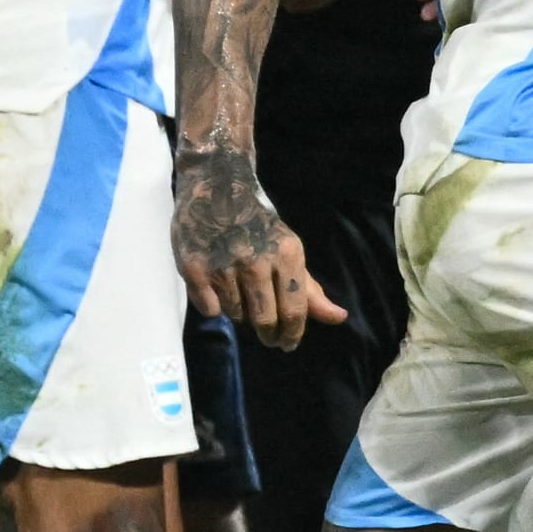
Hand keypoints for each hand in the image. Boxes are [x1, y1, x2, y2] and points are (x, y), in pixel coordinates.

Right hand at [175, 144, 346, 343]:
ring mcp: (223, 265)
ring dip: (240, 312)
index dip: (292, 335)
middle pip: (265, 320)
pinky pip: (210, 309)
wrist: (215, 187)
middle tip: (267, 334)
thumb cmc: (258, 223)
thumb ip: (310, 289)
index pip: (295, 311)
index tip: (287, 344)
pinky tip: (217, 286)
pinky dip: (214, 305)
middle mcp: (256, 261)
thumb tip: (338, 318)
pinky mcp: (194, 269)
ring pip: (237, 315)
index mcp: (287, 254)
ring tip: (238, 291)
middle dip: (268, 334)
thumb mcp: (289, 250)